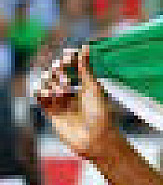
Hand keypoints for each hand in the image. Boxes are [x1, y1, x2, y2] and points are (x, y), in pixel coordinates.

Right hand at [34, 45, 116, 160]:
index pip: (70, 67)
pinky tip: (49, 93)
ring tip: (62, 91)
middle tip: (64, 73)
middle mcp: (71, 93)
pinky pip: (40, 98)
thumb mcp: (94, 87)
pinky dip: (41, 92)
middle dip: (58, 70)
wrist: (96, 137)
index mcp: (83, 85)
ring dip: (51, 82)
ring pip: (47, 84)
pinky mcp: (51, 112)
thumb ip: (86, 67)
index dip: (67, 59)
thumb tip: (84, 47)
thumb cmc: (100, 112)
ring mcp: (60, 102)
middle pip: (56, 74)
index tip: (69, 54)